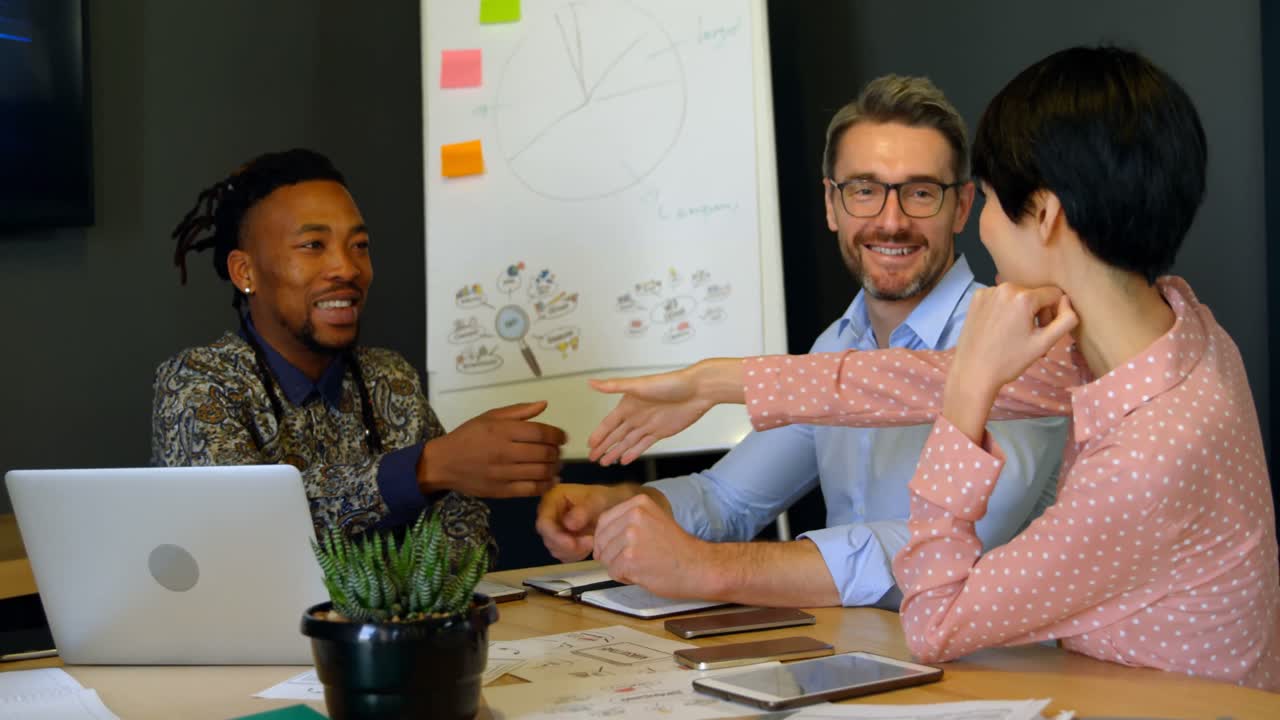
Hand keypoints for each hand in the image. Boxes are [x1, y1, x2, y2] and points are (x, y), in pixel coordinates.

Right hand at [418, 401, 566, 497]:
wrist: (444, 462)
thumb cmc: (468, 436)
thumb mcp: (490, 417)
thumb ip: (519, 411)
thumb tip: (544, 404)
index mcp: (502, 430)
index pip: (541, 432)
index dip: (557, 435)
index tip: (562, 437)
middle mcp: (505, 451)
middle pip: (544, 453)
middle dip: (557, 452)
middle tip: (558, 451)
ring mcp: (503, 473)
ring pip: (540, 472)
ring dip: (554, 468)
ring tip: (555, 465)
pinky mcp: (502, 491)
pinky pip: (530, 489)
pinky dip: (545, 485)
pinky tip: (550, 480)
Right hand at [535, 483, 639, 561]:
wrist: (614, 506)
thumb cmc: (606, 499)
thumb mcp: (598, 500)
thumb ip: (584, 510)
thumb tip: (569, 525)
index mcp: (553, 498)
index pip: (544, 522)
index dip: (555, 536)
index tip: (573, 544)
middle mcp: (549, 514)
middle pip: (548, 538)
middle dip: (568, 545)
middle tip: (590, 542)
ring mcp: (554, 529)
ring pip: (555, 549)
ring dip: (574, 551)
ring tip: (593, 541)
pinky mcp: (561, 541)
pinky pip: (563, 555)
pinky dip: (576, 554)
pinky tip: (589, 545)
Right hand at [587, 360, 742, 464]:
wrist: (697, 391)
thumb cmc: (669, 384)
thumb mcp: (639, 385)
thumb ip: (614, 386)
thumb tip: (591, 383)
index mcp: (628, 405)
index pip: (608, 424)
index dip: (599, 435)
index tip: (589, 445)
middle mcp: (636, 415)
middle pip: (616, 435)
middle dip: (604, 447)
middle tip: (593, 458)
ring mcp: (647, 425)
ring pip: (627, 442)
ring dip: (615, 452)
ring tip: (605, 463)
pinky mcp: (660, 432)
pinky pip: (642, 445)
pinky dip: (633, 453)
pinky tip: (624, 460)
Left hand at [592, 494, 709, 598]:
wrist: (698, 566)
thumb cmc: (677, 548)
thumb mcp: (653, 520)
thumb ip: (628, 521)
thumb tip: (598, 536)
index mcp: (639, 503)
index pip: (604, 521)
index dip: (606, 539)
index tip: (619, 548)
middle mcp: (633, 516)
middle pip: (601, 540)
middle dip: (611, 554)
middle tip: (635, 560)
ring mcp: (631, 537)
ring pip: (605, 557)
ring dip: (618, 567)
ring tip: (641, 566)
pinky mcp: (630, 558)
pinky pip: (612, 572)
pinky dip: (624, 578)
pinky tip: (642, 574)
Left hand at [943, 283, 1076, 438]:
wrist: (973, 372)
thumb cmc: (1009, 361)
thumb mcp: (1044, 343)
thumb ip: (1066, 320)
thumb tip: (1067, 301)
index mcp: (1023, 297)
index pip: (1054, 294)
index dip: (1054, 313)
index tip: (1043, 331)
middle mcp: (1004, 287)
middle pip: (1035, 294)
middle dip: (1037, 313)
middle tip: (1028, 337)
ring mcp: (987, 291)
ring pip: (1017, 295)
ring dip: (1021, 311)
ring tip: (1013, 334)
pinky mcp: (976, 297)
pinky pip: (1000, 298)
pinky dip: (1004, 309)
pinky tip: (999, 329)